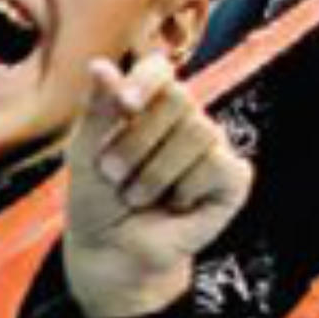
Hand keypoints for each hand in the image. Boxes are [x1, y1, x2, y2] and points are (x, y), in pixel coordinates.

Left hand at [64, 52, 252, 317]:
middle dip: (138, 141)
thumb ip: (97, 111)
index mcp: (147, 104)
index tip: (125, 106)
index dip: (147, 81)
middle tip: (115, 174)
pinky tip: (176, 205)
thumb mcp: (85, 154)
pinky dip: (187, 190)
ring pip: (198, 132)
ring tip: (138, 195)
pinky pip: (218, 165)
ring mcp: (211, 146)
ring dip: (155, 174)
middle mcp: (184, 118)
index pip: (159, 70)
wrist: (112, 252)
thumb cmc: (97, 198)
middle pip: (179, 98)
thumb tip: (100, 64)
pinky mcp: (233, 177)